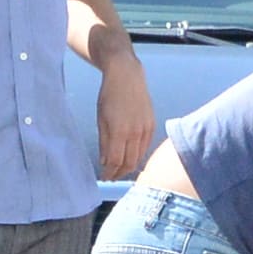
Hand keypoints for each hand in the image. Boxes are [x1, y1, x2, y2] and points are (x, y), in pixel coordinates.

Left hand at [96, 60, 158, 182]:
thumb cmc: (109, 96)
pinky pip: (145, 146)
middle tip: (111, 176)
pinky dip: (137, 154)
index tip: (104, 177)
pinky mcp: (152, 125)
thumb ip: (103, 142)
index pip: (115, 161)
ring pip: (139, 157)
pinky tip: (130, 155)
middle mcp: (135, 133)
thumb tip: (105, 161)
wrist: (127, 76)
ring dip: (129, 166)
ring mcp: (146, 129)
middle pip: (129, 163)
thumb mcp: (101, 120)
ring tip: (120, 169)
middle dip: (119, 173)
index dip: (109, 172)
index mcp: (119, 131)